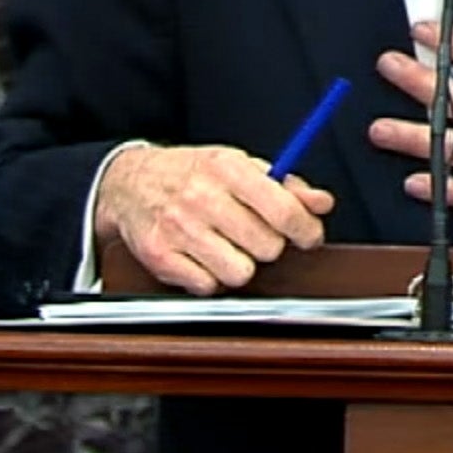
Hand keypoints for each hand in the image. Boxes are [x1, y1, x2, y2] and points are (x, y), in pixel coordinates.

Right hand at [94, 145, 333, 295]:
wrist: (130, 182)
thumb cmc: (191, 174)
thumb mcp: (240, 166)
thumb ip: (287, 186)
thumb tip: (322, 204)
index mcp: (228, 169)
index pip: (285, 211)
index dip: (306, 230)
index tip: (308, 236)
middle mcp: (202, 197)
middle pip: (267, 247)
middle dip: (269, 245)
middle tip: (255, 235)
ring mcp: (178, 228)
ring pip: (240, 273)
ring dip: (240, 264)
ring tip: (228, 247)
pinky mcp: (160, 256)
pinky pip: (208, 287)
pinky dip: (210, 278)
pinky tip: (203, 257)